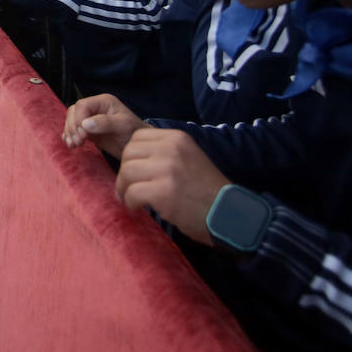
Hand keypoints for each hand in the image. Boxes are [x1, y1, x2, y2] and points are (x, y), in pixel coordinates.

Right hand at [63, 95, 147, 155]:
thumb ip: (105, 123)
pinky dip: (69, 137)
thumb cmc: (134, 133)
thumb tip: (85, 124)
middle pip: (74, 112)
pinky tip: (71, 145)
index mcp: (103, 101)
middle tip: (78, 142)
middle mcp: (94, 108)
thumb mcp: (122, 126)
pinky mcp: (87, 131)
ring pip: (71, 121)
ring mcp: (90, 119)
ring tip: (74, 145)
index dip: (79, 119)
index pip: (82, 105)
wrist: (138, 147)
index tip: (83, 134)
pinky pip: (73, 130)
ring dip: (69, 133)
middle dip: (73, 127)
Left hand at [115, 129, 229, 245]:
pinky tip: (137, 207)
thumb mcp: (188, 157)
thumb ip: (164, 151)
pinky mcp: (163, 192)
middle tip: (128, 187)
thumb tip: (130, 156)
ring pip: (127, 172)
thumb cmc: (205, 188)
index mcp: (177, 138)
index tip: (134, 170)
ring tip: (130, 198)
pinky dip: (130, 202)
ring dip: (124, 188)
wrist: (228, 213)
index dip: (131, 155)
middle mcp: (171, 149)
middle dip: (125, 172)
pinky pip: (132, 193)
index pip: (137, 138)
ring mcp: (167, 170)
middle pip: (128, 154)